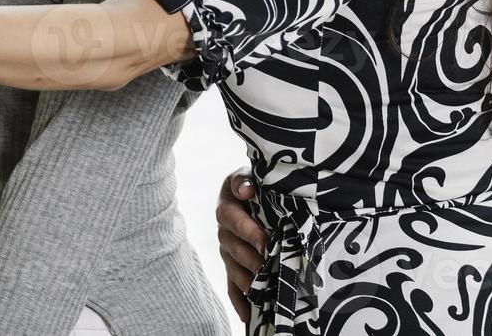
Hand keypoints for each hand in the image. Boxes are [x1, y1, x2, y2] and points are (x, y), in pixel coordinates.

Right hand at [216, 166, 266, 323]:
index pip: (235, 221)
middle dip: (252, 259)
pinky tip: (248, 316)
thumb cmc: (253, 184)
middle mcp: (223, 232)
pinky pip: (232, 286)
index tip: (266, 242)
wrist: (252, 194)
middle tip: (268, 268)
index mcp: (227, 207)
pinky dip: (239, 301)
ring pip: (234, 270)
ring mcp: (227, 252)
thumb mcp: (249, 174)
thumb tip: (246, 189)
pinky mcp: (233, 267)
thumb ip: (244, 179)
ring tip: (263, 290)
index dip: (249, 232)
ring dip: (248, 280)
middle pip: (234, 249)